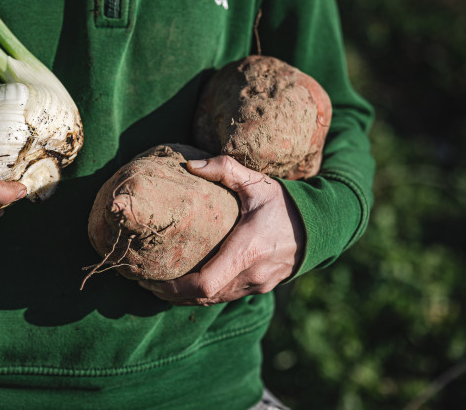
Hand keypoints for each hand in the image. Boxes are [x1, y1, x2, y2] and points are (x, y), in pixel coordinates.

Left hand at [139, 155, 304, 305]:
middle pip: (202, 297)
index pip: (203, 284)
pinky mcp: (260, 288)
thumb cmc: (284, 204)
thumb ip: (224, 169)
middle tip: (145, 281)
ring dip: (185, 296)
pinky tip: (186, 283)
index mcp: (245, 252)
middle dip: (171, 294)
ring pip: (213, 300)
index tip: (149, 279)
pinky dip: (203, 294)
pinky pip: (225, 297)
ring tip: (159, 283)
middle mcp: (250, 275)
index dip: (172, 288)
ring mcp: (256, 285)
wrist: (320, 226)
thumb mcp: (257, 182)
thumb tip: (189, 164)